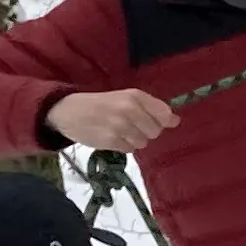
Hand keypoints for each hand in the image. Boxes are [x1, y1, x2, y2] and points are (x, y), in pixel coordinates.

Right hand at [50, 88, 176, 155]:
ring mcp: (120, 126)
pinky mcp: (111, 141)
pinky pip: (130, 149)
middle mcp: (130, 110)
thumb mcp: (125, 98)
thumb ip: (150, 108)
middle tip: (132, 125)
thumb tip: (176, 121)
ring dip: (134, 140)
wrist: (69, 111)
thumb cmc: (100, 104)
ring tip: (120, 131)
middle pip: (155, 131)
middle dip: (147, 131)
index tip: (157, 122)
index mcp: (135, 96)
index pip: (164, 113)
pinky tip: (113, 137)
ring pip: (143, 142)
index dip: (164, 121)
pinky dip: (124, 146)